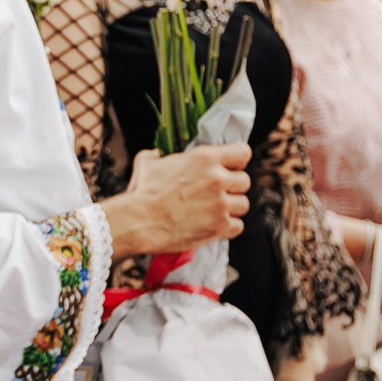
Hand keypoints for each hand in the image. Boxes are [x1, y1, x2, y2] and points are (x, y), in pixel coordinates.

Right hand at [103, 143, 250, 258]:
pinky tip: (212, 225)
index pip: (242, 153)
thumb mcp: (147, 163)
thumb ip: (158, 155)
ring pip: (243, 204)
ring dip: (231, 208)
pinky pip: (238, 226)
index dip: (236, 162)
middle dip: (232, 188)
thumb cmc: (141, 192)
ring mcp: (221, 204)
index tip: (228, 168)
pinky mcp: (220, 226)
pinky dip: (227, 227)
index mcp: (204, 158)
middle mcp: (217, 179)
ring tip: (213, 211)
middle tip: (216, 194)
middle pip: (245, 181)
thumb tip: (157, 154)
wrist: (137, 221)